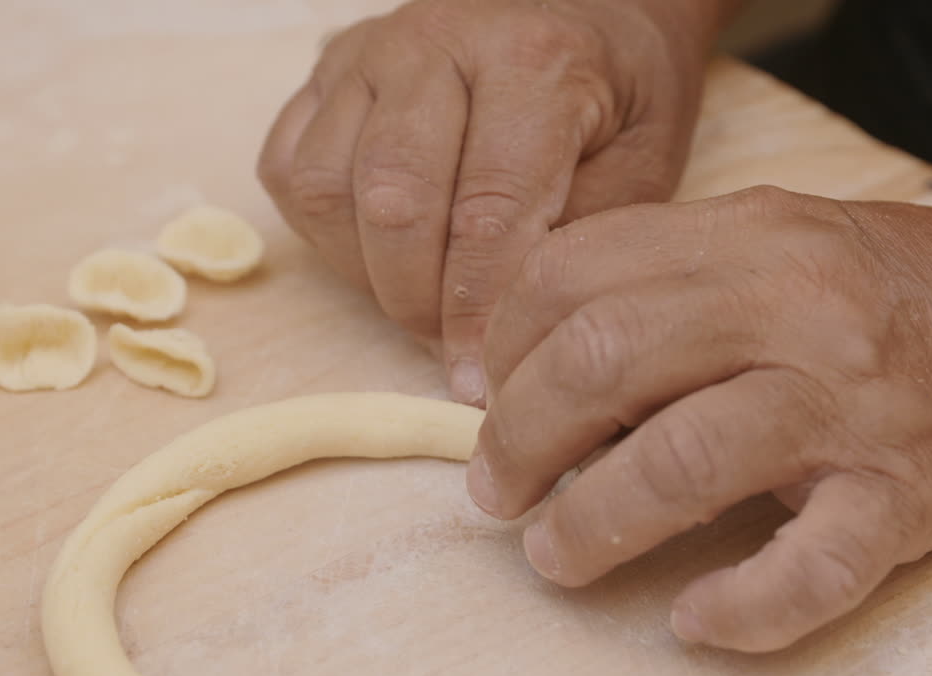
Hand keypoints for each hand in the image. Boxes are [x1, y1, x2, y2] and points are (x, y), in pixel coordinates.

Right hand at [258, 0, 733, 402]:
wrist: (585, 5)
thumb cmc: (617, 94)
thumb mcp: (643, 164)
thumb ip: (580, 240)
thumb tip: (513, 331)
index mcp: (534, 63)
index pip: (487, 211)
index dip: (477, 313)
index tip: (478, 381)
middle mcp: (436, 43)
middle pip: (392, 202)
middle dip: (416, 301)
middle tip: (449, 345)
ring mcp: (369, 51)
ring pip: (326, 187)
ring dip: (365, 269)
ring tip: (420, 292)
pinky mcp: (325, 69)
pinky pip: (288, 167)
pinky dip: (322, 229)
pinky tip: (378, 244)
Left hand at [468, 185, 931, 650]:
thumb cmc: (882, 295)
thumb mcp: (771, 246)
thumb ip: (660, 286)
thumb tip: (520, 369)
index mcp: (749, 235)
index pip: (574, 272)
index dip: (503, 343)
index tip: (482, 398)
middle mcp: (797, 307)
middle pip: (603, 360)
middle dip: (517, 438)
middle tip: (496, 489)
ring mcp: (853, 403)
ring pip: (681, 463)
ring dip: (590, 523)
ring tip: (553, 554)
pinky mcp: (905, 494)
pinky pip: (810, 568)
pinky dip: (737, 607)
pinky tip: (692, 620)